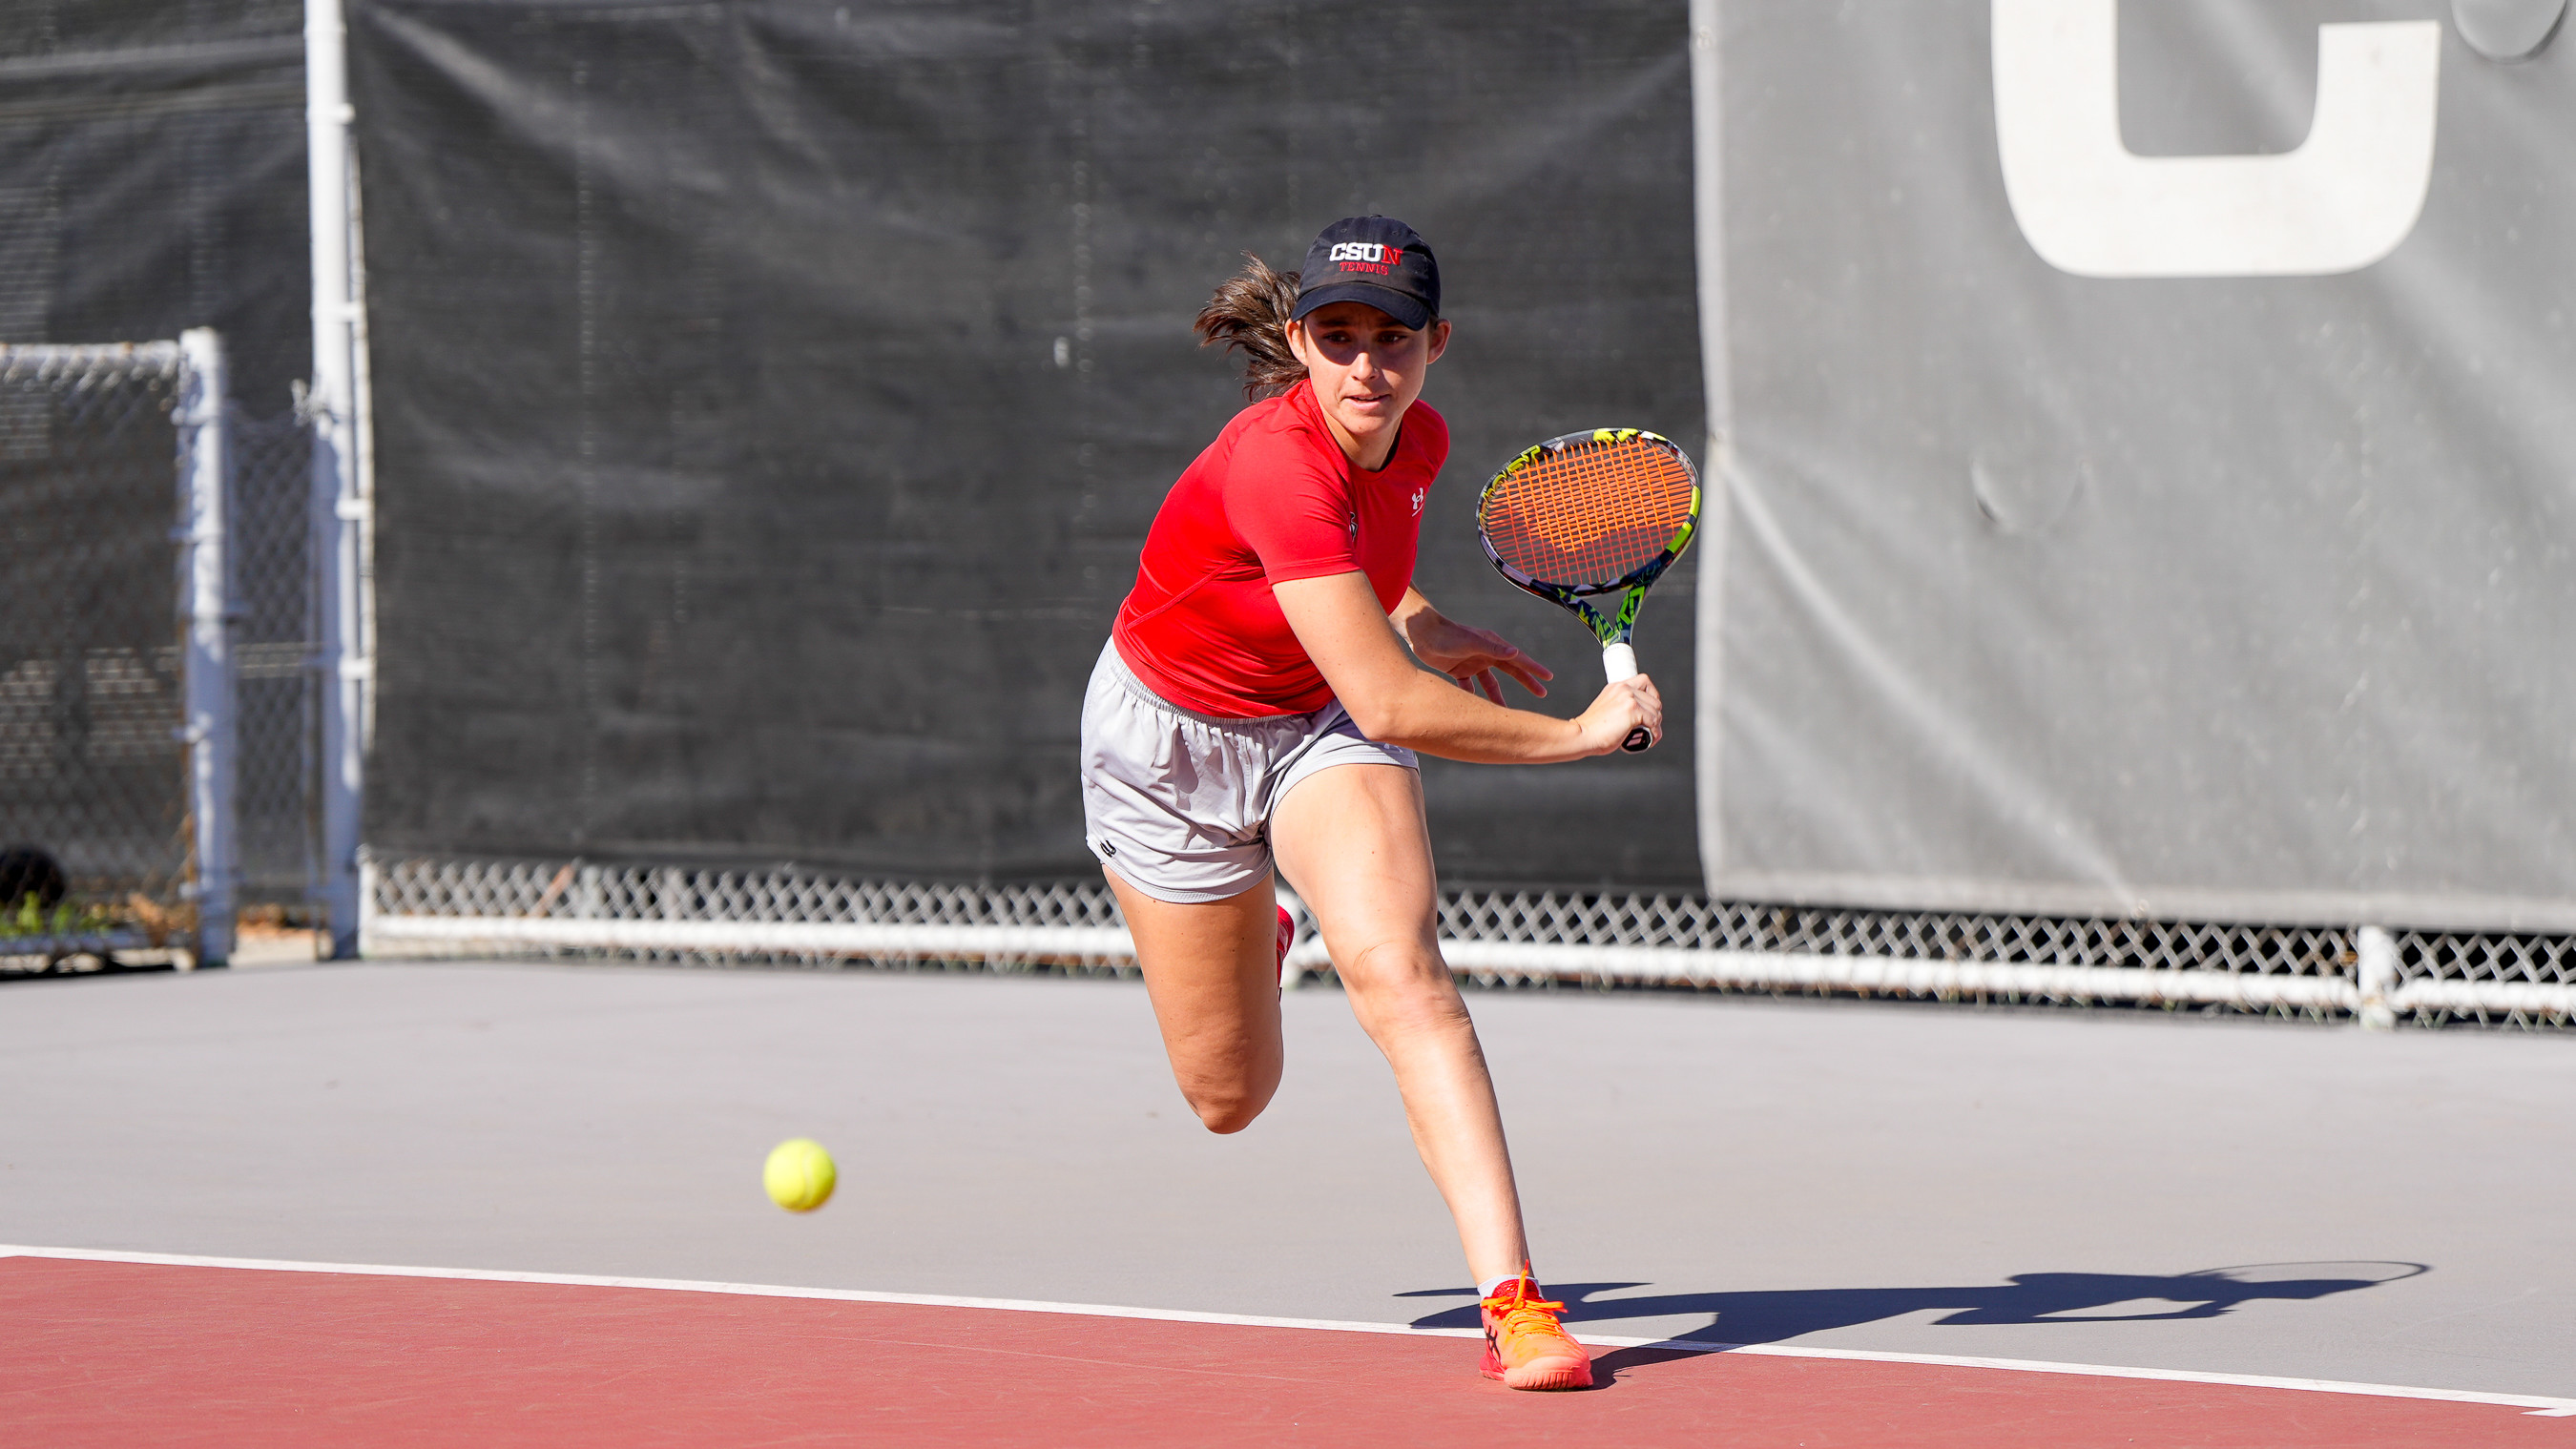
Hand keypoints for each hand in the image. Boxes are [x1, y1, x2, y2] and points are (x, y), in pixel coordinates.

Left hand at [1398, 608, 1553, 704]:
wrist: (1421, 633)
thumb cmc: (1447, 636)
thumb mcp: (1471, 643)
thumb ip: (1493, 648)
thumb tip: (1516, 652)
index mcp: (1492, 645)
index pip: (1518, 659)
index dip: (1534, 668)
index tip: (1548, 677)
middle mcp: (1485, 654)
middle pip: (1510, 671)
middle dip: (1526, 682)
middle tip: (1542, 693)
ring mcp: (1472, 662)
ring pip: (1489, 683)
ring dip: (1497, 696)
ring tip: (1505, 711)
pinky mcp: (1457, 669)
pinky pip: (1469, 687)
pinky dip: (1473, 697)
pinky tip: (1476, 710)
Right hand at [1573, 673, 1661, 754]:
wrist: (1582, 735)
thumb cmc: (1592, 729)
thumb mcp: (1607, 708)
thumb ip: (1621, 705)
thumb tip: (1640, 717)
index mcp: (1617, 686)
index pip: (1644, 681)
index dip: (1652, 695)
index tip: (1650, 708)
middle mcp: (1624, 688)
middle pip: (1654, 699)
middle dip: (1655, 714)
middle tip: (1650, 726)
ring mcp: (1629, 698)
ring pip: (1656, 711)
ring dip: (1656, 724)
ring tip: (1650, 734)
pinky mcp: (1633, 710)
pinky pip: (1654, 720)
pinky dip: (1655, 731)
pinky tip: (1651, 738)